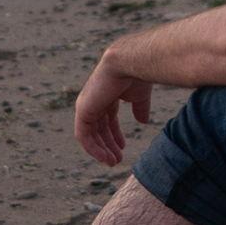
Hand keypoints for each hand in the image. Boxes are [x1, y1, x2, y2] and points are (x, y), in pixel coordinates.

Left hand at [74, 52, 152, 167]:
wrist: (129, 63)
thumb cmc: (137, 74)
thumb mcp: (140, 96)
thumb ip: (140, 108)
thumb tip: (143, 122)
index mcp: (107, 94)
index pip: (107, 118)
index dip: (115, 134)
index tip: (123, 147)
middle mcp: (94, 100)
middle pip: (99, 128)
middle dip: (108, 144)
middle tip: (117, 160)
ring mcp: (86, 105)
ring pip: (91, 135)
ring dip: (101, 150)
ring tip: (113, 162)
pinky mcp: (82, 111)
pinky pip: (84, 136)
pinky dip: (94, 149)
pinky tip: (105, 157)